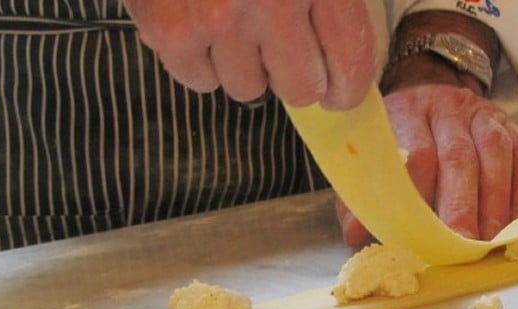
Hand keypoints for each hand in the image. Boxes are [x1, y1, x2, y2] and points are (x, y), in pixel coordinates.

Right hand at [123, 0, 376, 108]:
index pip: (350, 60)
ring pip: (247, 88)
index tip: (341, 91)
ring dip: (247, 65)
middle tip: (286, 52)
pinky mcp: (167, 28)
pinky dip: (201, 61)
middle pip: (299, 87)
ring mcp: (215, 18)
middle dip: (297, 76)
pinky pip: (198, 79)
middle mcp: (271, 2)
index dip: (348, 86)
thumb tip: (346, 55)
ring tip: (236, 22)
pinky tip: (201, 24)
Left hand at [337, 84, 517, 246]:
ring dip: (494, 201)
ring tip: (489, 239)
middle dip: (461, 205)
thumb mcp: (373, 156)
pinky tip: (513, 221)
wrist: (428, 88)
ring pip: (495, 154)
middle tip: (462, 244)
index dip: (421, 194)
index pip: (417, 153)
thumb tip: (354, 237)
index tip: (420, 232)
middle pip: (457, 156)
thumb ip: (361, 195)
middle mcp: (445, 108)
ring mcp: (481, 113)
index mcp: (405, 113)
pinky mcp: (509, 123)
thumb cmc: (397, 136)